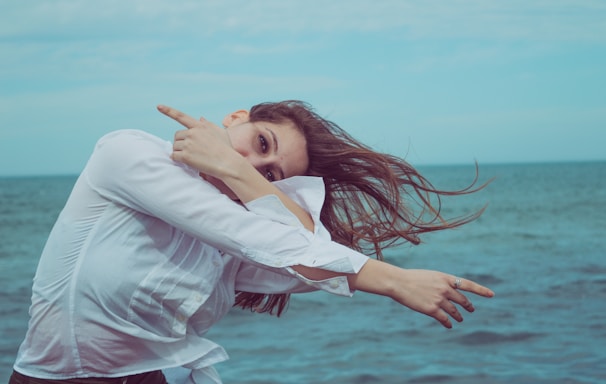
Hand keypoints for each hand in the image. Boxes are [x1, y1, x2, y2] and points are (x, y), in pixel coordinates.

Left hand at [157, 104, 242, 179]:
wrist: (229, 163)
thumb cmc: (227, 149)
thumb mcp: (220, 132)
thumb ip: (208, 124)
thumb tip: (200, 118)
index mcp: (200, 126)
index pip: (181, 116)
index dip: (168, 111)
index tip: (159, 106)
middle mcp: (192, 133)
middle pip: (177, 136)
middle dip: (181, 142)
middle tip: (191, 150)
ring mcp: (188, 144)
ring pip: (174, 146)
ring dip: (180, 152)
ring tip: (193, 156)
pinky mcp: (186, 156)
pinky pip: (174, 156)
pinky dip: (177, 159)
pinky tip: (187, 162)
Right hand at [349, 259, 493, 328]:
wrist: (398, 282)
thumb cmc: (410, 278)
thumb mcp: (429, 276)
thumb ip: (440, 283)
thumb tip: (447, 294)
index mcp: (445, 277)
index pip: (467, 284)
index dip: (481, 290)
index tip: (491, 295)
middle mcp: (445, 288)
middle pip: (462, 299)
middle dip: (467, 305)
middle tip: (470, 309)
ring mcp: (439, 299)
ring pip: (454, 310)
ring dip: (458, 316)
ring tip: (460, 319)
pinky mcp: (432, 310)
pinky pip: (444, 319)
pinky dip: (448, 322)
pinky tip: (449, 325)